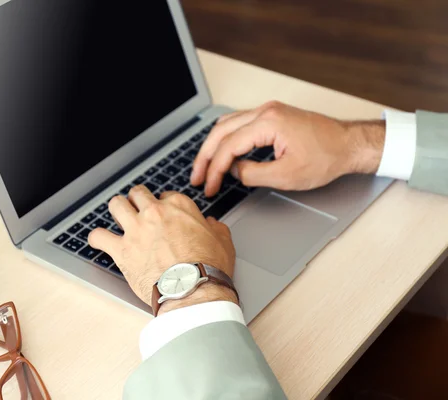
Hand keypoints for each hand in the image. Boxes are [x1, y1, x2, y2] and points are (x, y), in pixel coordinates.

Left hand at [88, 186, 237, 313]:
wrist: (193, 290)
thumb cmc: (209, 269)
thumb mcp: (223, 242)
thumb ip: (215, 228)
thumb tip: (211, 224)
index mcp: (179, 207)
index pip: (166, 195)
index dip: (164, 205)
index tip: (164, 214)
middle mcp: (155, 213)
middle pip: (138, 194)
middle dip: (137, 200)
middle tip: (138, 209)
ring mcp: (136, 230)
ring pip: (116, 205)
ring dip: (117, 210)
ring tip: (118, 216)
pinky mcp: (122, 250)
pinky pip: (99, 237)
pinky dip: (97, 238)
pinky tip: (99, 241)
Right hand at [191, 101, 385, 196]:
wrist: (349, 144)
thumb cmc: (327, 157)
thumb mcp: (286, 176)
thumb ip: (253, 174)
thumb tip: (234, 171)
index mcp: (268, 122)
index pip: (228, 146)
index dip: (215, 170)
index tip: (209, 187)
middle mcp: (265, 111)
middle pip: (220, 131)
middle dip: (205, 156)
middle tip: (197, 177)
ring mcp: (268, 110)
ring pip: (226, 124)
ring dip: (213, 146)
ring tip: (205, 167)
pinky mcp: (271, 115)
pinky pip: (239, 123)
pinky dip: (226, 139)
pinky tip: (223, 153)